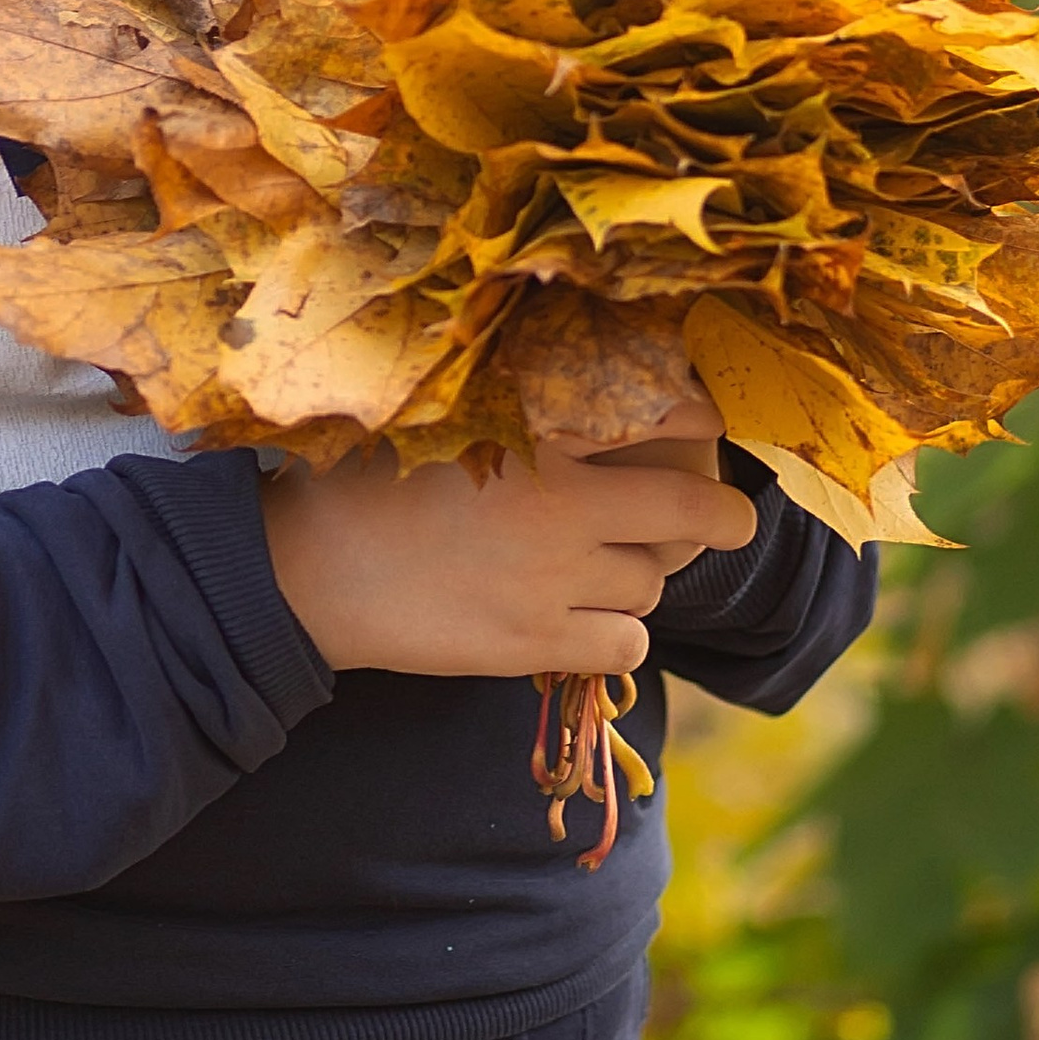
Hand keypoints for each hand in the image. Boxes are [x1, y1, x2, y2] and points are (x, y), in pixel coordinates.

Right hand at [260, 429, 755, 680]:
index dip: (701, 419)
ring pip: (653, 582)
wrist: (308, 572)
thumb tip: (598, 395)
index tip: (708, 426)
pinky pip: (627, 645)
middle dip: (725, 517)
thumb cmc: (364, 479)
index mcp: (536, 431)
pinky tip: (585, 620)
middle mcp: (558, 503)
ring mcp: (550, 579)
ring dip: (640, 574)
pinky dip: (619, 634)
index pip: (663, 414)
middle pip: (692, 510)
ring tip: (600, 567)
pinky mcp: (532, 642)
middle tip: (730, 520)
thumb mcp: (445, 416)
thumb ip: (523, 406)